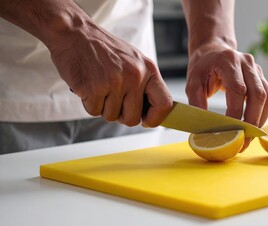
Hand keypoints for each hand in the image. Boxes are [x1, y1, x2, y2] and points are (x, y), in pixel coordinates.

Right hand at [49, 23, 172, 126]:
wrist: (74, 32)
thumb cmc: (103, 48)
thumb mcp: (133, 60)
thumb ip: (144, 84)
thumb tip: (150, 114)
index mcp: (148, 69)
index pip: (164, 104)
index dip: (155, 118)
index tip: (146, 121)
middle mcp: (134, 75)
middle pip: (133, 118)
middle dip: (121, 115)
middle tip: (111, 98)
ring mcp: (114, 82)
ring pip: (111, 116)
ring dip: (102, 106)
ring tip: (98, 85)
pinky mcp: (93, 88)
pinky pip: (93, 111)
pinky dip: (88, 103)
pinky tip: (88, 85)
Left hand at [185, 43, 267, 148]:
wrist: (213, 50)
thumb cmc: (202, 67)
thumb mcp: (192, 83)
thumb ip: (197, 104)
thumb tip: (204, 128)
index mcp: (228, 60)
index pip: (238, 90)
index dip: (236, 113)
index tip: (230, 131)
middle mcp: (247, 63)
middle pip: (258, 95)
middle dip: (251, 122)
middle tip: (243, 143)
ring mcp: (257, 69)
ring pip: (267, 98)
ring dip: (260, 121)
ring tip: (249, 139)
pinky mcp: (262, 78)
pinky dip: (262, 115)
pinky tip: (253, 127)